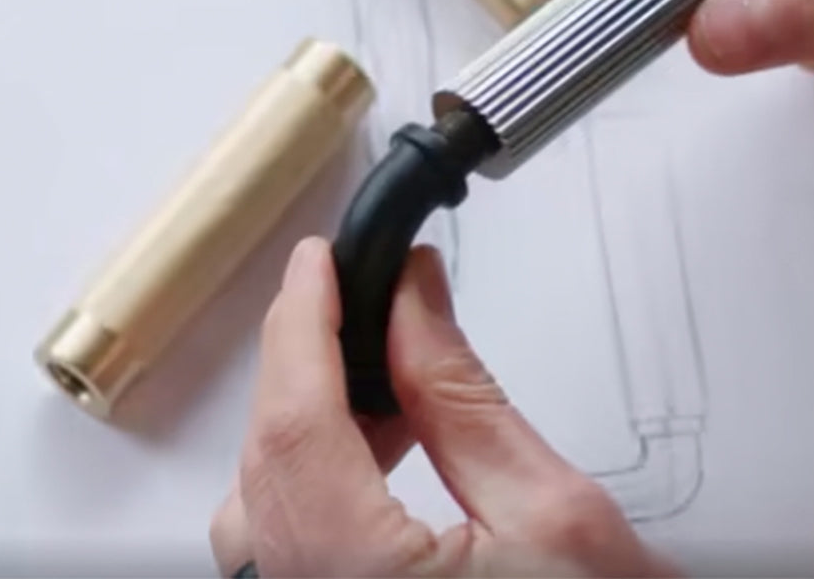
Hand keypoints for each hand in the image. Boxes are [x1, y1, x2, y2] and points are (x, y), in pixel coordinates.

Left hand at [210, 237, 674, 577]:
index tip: (321, 265)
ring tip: (383, 381)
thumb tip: (416, 303)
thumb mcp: (554, 512)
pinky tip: (373, 453)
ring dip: (307, 428)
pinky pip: (280, 549)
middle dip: (306, 369)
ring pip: (259, 510)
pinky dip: (313, 483)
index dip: (303, 325)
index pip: (296, 423)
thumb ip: (465, 400)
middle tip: (358, 302)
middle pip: (266, 464)